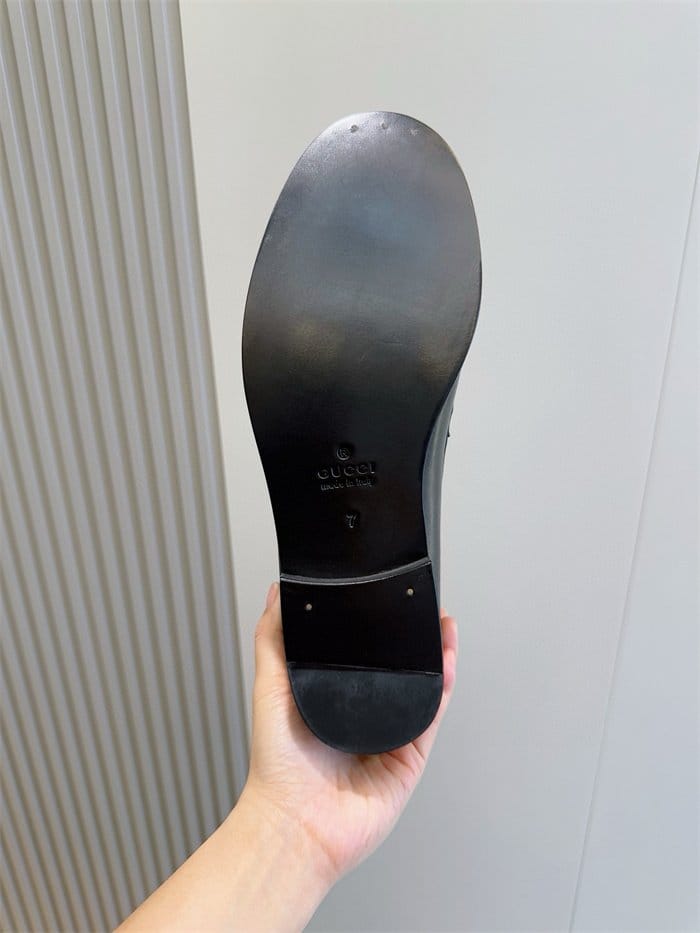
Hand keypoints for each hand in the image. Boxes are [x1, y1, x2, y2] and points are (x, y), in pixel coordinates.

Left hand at [240, 581, 458, 887]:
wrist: (295, 822)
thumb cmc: (277, 766)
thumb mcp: (270, 688)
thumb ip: (273, 640)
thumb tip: (275, 596)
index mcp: (333, 700)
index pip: (363, 657)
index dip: (379, 630)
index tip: (387, 600)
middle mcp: (363, 717)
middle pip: (398, 672)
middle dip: (414, 641)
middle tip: (424, 610)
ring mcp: (389, 738)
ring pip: (421, 690)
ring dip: (436, 657)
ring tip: (443, 626)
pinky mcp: (409, 759)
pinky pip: (430, 717)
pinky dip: (441, 688)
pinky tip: (445, 662)